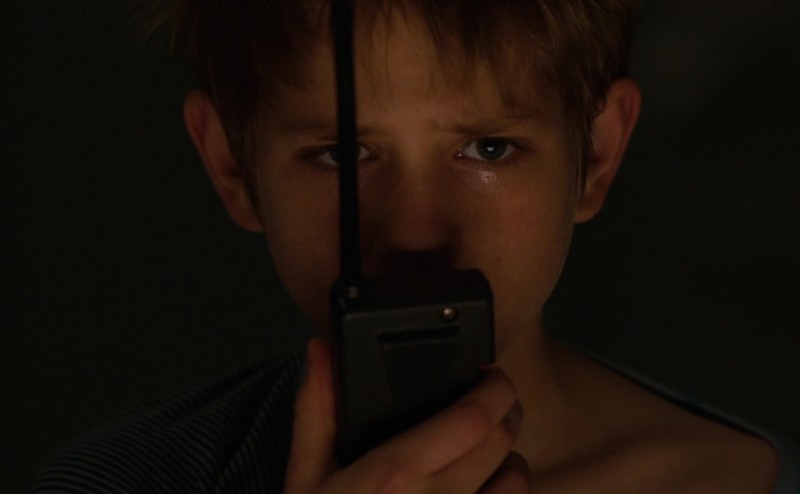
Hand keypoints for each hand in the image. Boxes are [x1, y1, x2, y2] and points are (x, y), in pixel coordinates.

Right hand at [284, 338, 529, 492]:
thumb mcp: (305, 478)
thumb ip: (317, 410)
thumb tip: (322, 352)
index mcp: (394, 476)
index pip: (472, 419)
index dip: (494, 388)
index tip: (490, 376)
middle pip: (501, 441)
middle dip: (506, 412)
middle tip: (492, 404)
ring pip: (517, 481)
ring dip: (509, 459)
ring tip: (487, 454)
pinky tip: (483, 493)